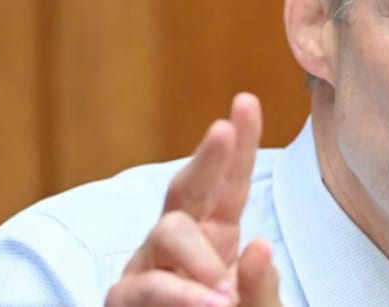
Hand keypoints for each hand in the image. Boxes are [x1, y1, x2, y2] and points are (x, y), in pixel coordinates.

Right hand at [106, 93, 281, 305]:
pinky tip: (211, 303)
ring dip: (199, 259)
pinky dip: (180, 293)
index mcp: (216, 237)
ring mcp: (148, 267)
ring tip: (225, 299)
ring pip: (168, 231)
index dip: (238, 145)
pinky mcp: (125, 299)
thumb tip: (258, 244)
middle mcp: (178, 243)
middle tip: (224, 129)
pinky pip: (148, 285)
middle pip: (188, 188)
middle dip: (208, 156)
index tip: (245, 101)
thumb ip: (263, 286)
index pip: (228, 184)